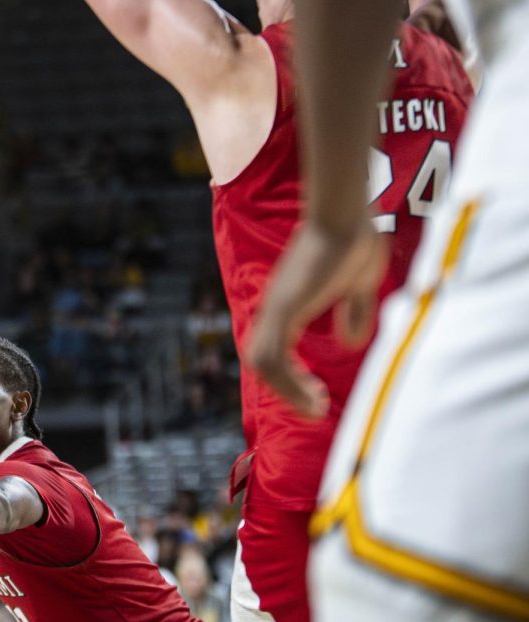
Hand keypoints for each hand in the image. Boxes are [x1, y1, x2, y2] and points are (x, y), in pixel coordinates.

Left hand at [248, 220, 388, 417]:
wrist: (345, 213)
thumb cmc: (352, 239)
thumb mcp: (359, 284)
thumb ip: (354, 312)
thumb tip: (351, 341)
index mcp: (288, 305)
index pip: (274, 351)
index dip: (290, 378)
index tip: (317, 395)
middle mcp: (275, 309)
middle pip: (261, 362)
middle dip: (286, 390)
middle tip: (316, 408)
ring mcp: (276, 308)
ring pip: (262, 363)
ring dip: (287, 391)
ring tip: (316, 406)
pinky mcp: (285, 308)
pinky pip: (273, 356)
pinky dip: (289, 381)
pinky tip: (314, 395)